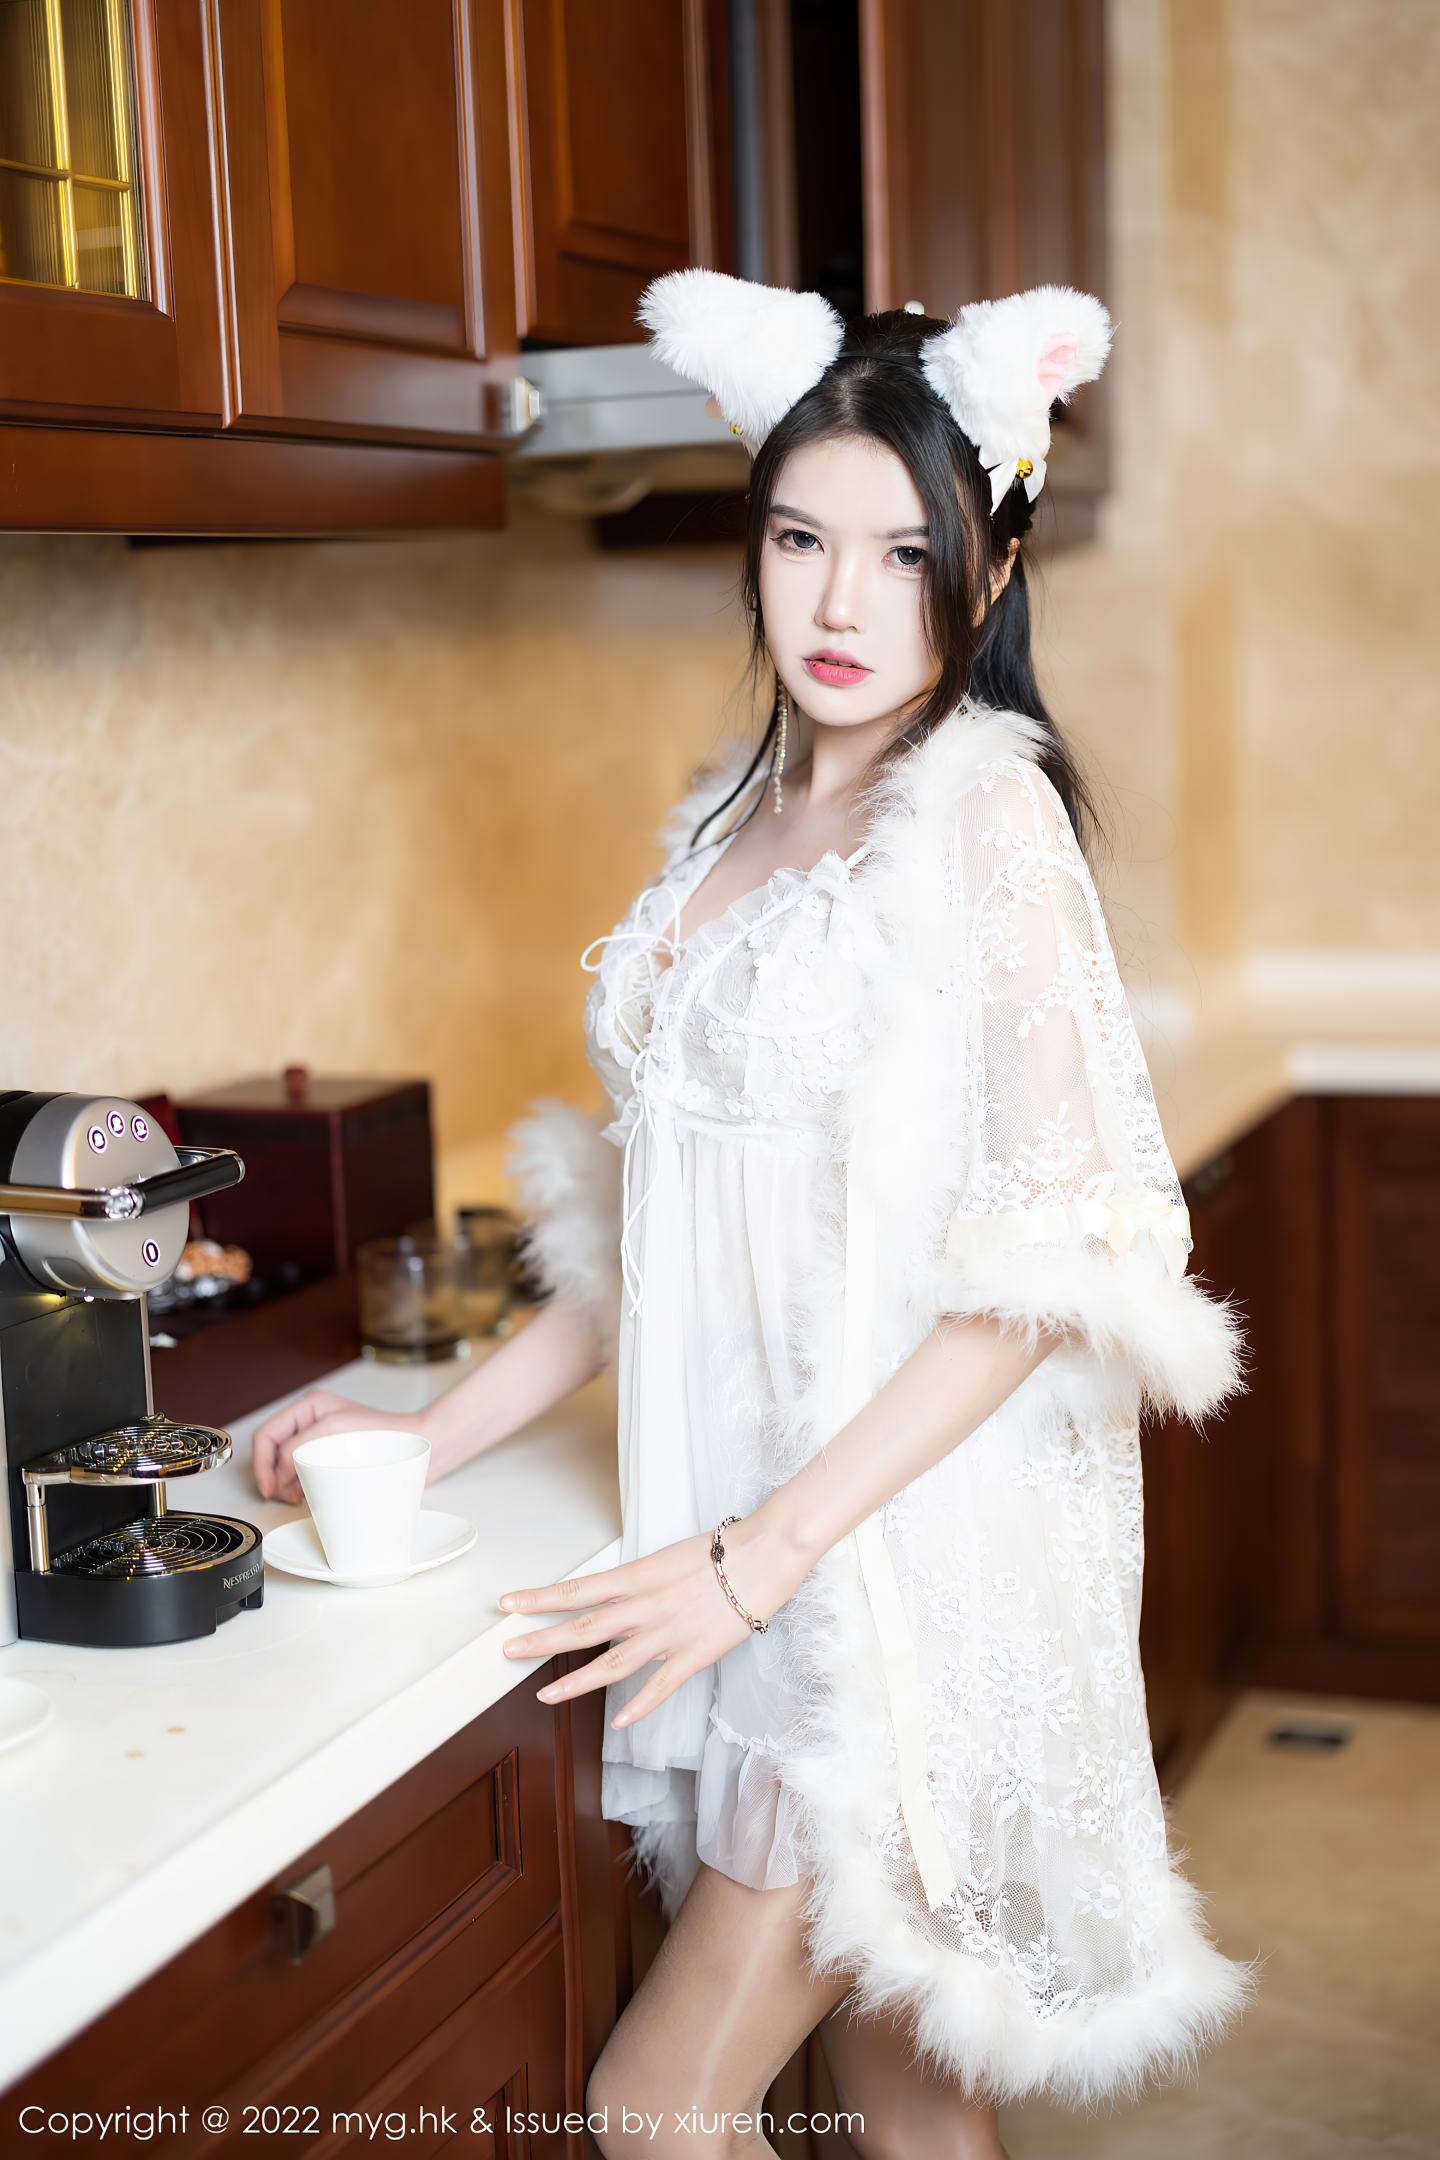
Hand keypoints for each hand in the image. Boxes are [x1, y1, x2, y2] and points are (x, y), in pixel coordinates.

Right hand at [251, 1390, 436, 1503]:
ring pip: (288, 1466)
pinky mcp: (333, 1459)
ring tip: (299, 1497)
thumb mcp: (330, 1432)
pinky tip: (311, 1496)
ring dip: (287, 1485)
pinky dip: (303, 1487)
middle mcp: (313, 1422)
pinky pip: (306, 1474)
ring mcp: (322, 1441)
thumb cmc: (384, 1435)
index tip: (269, 1488)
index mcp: (309, 1407)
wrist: (418, 1447)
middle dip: (274, 1476)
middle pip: (273, 1452)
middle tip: (284, 1496)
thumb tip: (279, 1473)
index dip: (261, 1463)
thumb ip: (296, 1448)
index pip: (267, 1435)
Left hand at [497, 1512, 810, 1729]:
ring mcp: (668, 1634)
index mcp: (638, 1576)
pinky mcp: (694, 1656)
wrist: (765, 1555)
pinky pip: (660, 1687)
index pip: (578, 1589)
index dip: (540, 1598)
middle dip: (541, 1640)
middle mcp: (645, 1606)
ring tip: (545, 1696)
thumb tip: (618, 1592)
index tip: (508, 1603)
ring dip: (575, 1681)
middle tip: (507, 1650)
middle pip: (583, 1627)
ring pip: (612, 1663)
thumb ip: (642, 1578)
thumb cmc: (723, 1549)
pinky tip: (619, 1722)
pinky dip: (639, 1707)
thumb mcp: (669, 1556)